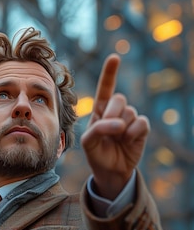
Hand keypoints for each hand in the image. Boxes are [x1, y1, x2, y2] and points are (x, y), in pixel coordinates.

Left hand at [80, 54, 149, 199]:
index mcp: (99, 110)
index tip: (115, 58)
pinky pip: (141, 123)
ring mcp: (129, 119)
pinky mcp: (141, 128)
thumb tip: (121, 124)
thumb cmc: (96, 154)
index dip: (110, 73)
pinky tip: (128, 141)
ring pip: (130, 112)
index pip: (105, 88)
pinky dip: (133, 133)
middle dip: (112, 114)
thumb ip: (98, 129)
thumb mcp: (88, 142)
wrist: (111, 171)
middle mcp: (115, 111)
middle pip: (119, 99)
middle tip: (109, 130)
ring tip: (117, 139)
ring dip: (122, 128)